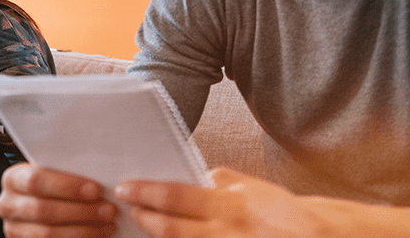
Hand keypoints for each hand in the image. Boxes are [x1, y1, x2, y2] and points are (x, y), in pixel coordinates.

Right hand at [0, 163, 118, 237]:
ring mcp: (14, 229)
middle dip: (80, 211)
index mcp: (13, 179)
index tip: (95, 190)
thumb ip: (69, 172)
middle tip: (108, 210)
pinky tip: (97, 235)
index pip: (35, 181)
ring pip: (48, 234)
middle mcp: (7, 205)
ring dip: (83, 230)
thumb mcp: (55, 174)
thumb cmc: (55, 187)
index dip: (66, 186)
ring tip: (107, 225)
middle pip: (43, 210)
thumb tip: (102, 174)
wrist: (44, 207)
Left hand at [117, 168, 333, 237]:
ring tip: (143, 225)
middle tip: (127, 207)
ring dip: (156, 236)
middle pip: (169, 228)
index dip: (145, 193)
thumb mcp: (253, 189)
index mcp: (229, 206)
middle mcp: (224, 233)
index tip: (125, 188)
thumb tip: (193, 177)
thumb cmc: (284, 215)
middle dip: (143, 218)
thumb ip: (221, 183)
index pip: (175, 197)